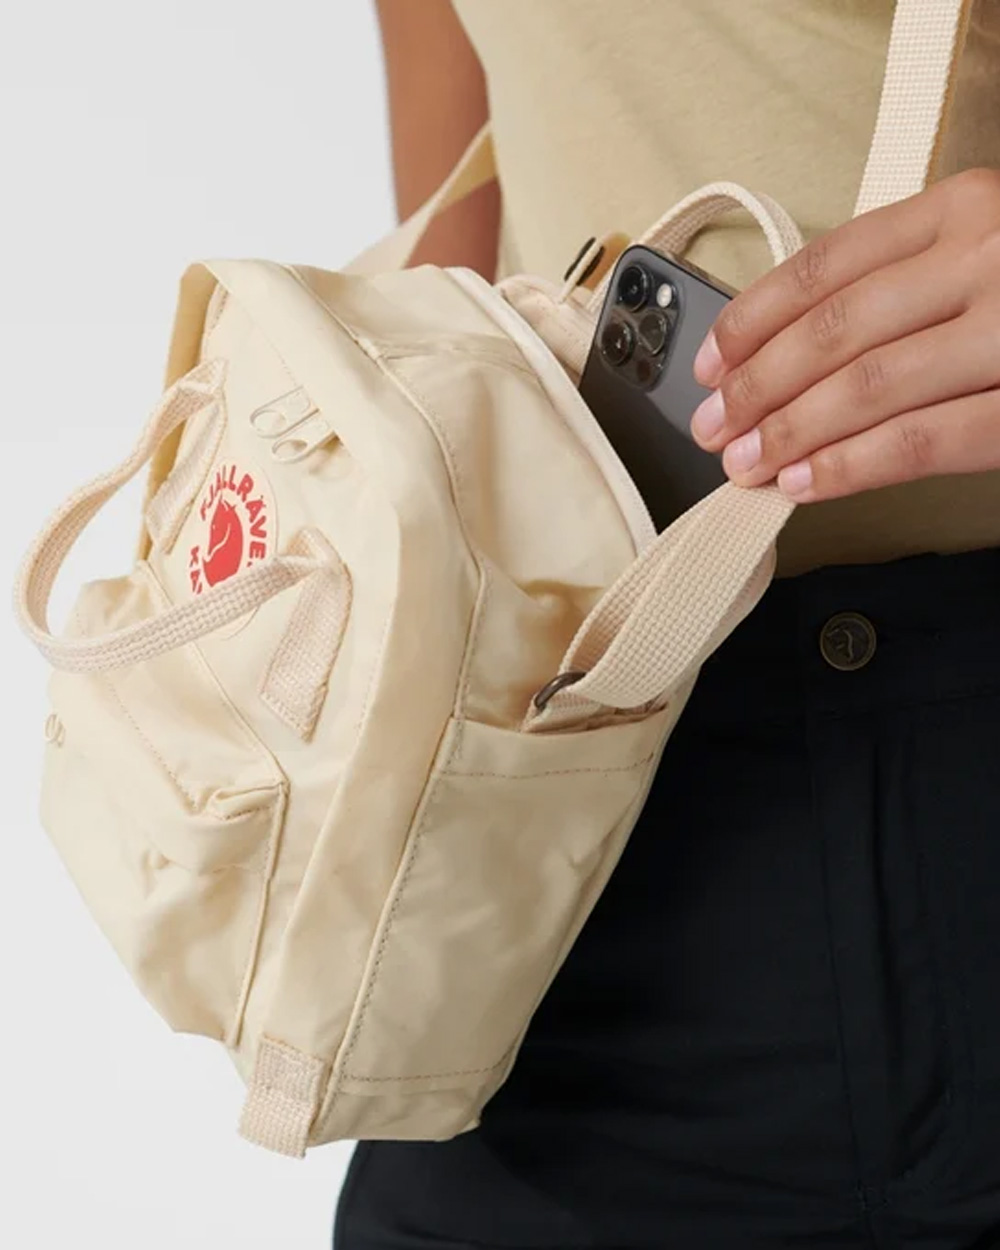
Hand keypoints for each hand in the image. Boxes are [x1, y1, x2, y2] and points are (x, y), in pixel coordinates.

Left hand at [690, 168, 999, 501]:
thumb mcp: (986, 252)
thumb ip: (907, 281)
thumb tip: (790, 351)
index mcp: (965, 207)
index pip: (826, 265)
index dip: (753, 320)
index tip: (709, 363)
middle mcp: (988, 254)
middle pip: (835, 330)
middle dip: (758, 388)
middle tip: (713, 427)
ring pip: (869, 387)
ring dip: (790, 433)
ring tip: (743, 465)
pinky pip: (924, 439)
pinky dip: (852, 467)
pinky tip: (804, 484)